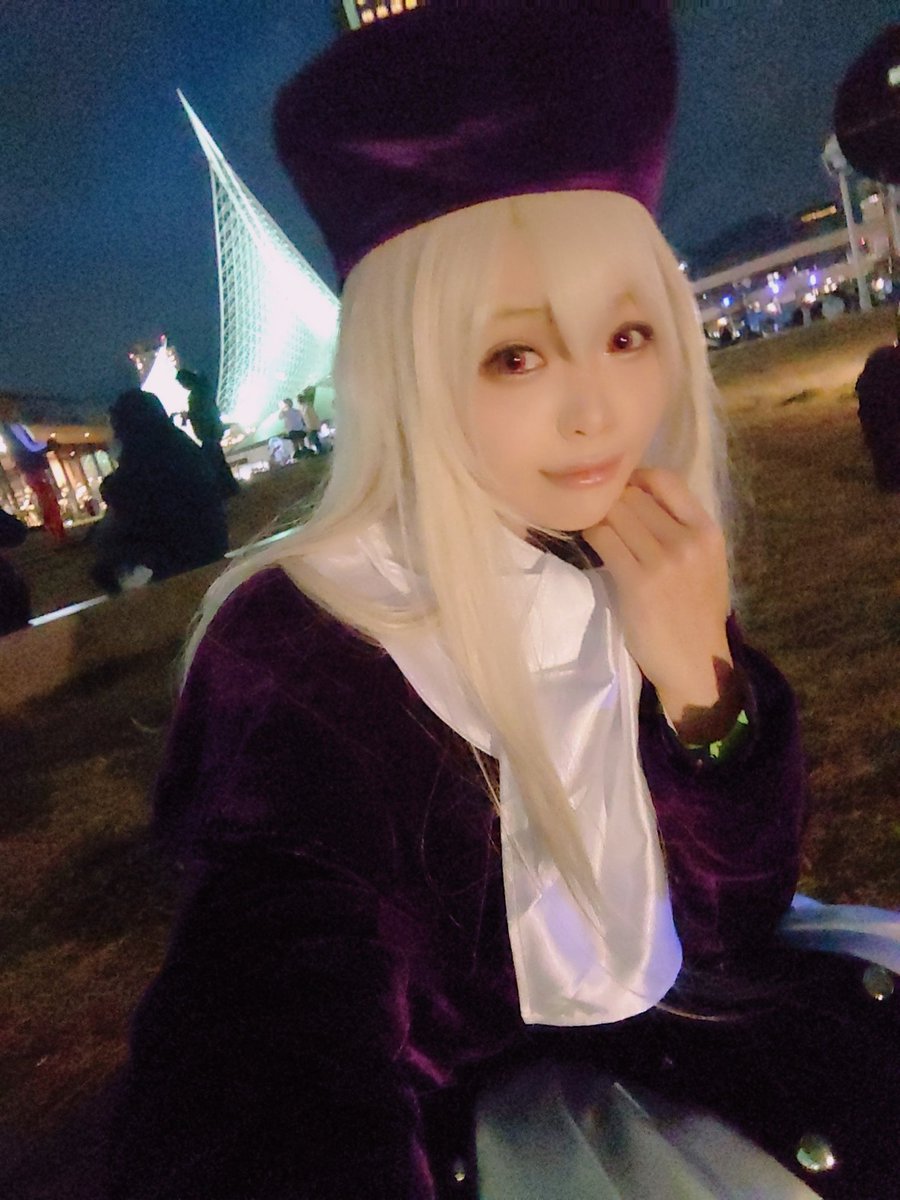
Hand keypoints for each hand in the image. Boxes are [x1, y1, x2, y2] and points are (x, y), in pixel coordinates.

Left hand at [582, 469, 740, 739]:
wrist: (696, 663)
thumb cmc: (694, 613)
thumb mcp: (704, 563)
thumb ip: (680, 528)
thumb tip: (637, 495)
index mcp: (707, 530)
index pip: (666, 479)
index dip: (636, 478)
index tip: (619, 493)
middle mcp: (688, 540)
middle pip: (633, 496)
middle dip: (609, 501)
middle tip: (593, 512)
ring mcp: (664, 561)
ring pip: (614, 515)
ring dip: (595, 518)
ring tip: (587, 527)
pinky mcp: (638, 582)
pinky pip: (602, 541)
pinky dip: (588, 537)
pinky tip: (585, 543)